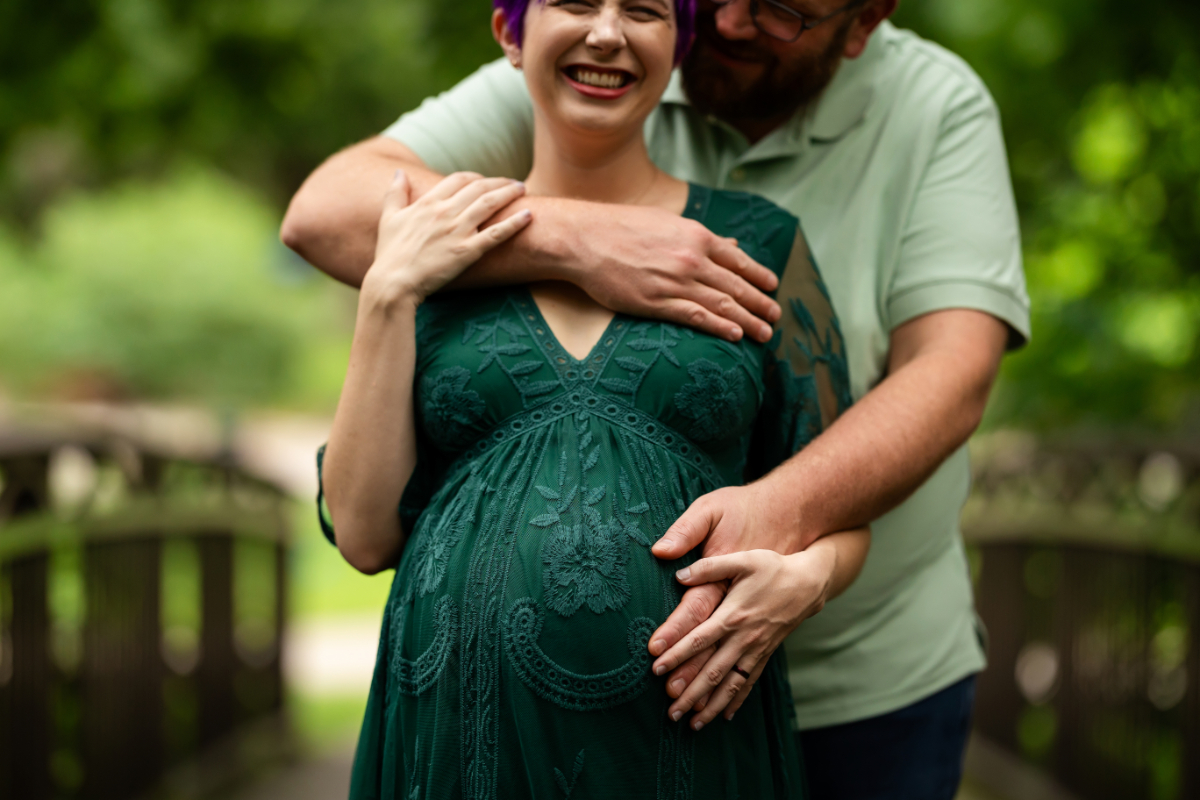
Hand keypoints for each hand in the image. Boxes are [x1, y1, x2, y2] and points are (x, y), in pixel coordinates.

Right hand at [363, 170, 531, 304]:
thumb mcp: (389, 218)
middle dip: (498, 182)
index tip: (485, 180)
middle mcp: (445, 212)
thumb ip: (395, 193)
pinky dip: (514, 223)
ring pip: (490, 204)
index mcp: (428, 203)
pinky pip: (496, 234)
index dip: (475, 177)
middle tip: (513, 183)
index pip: (458, 180)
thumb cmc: (390, 253)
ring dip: (509, 194)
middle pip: (478, 188)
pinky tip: (528, 215)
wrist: (394, 282)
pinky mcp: (467, 252)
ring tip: (523, 189)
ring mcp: (458, 231)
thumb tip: (400, 172)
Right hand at [565, 203, 781, 342]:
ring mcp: (676, 282)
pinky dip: (719, 327)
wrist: (585, 239)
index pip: (738, 258)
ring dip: (749, 320)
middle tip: (776, 315)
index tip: (773, 286)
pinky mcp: (657, 302)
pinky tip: (736, 335)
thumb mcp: (667, 222)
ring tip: (765, 333)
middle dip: (761, 302)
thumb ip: (700, 236)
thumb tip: (730, 242)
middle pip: (736, 285)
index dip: (759, 275)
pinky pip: (696, 317)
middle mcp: (692, 259)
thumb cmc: (621, 227)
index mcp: (696, 236)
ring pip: (722, 304)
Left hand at [653, 549, 836, 729]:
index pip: (699, 640)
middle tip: (670, 713)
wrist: (807, 583)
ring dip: (710, 706)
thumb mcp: (742, 560)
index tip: (656, 669)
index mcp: (733, 615)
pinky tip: (725, 716)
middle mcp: (744, 638)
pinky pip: (749, 682)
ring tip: (692, 725)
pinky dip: (737, 700)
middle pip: (712, 671)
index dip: (677, 654)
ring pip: (730, 684)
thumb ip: (709, 568)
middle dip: (690, 694)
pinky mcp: (765, 654)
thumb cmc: (772, 568)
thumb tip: (678, 575)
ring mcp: (756, 650)